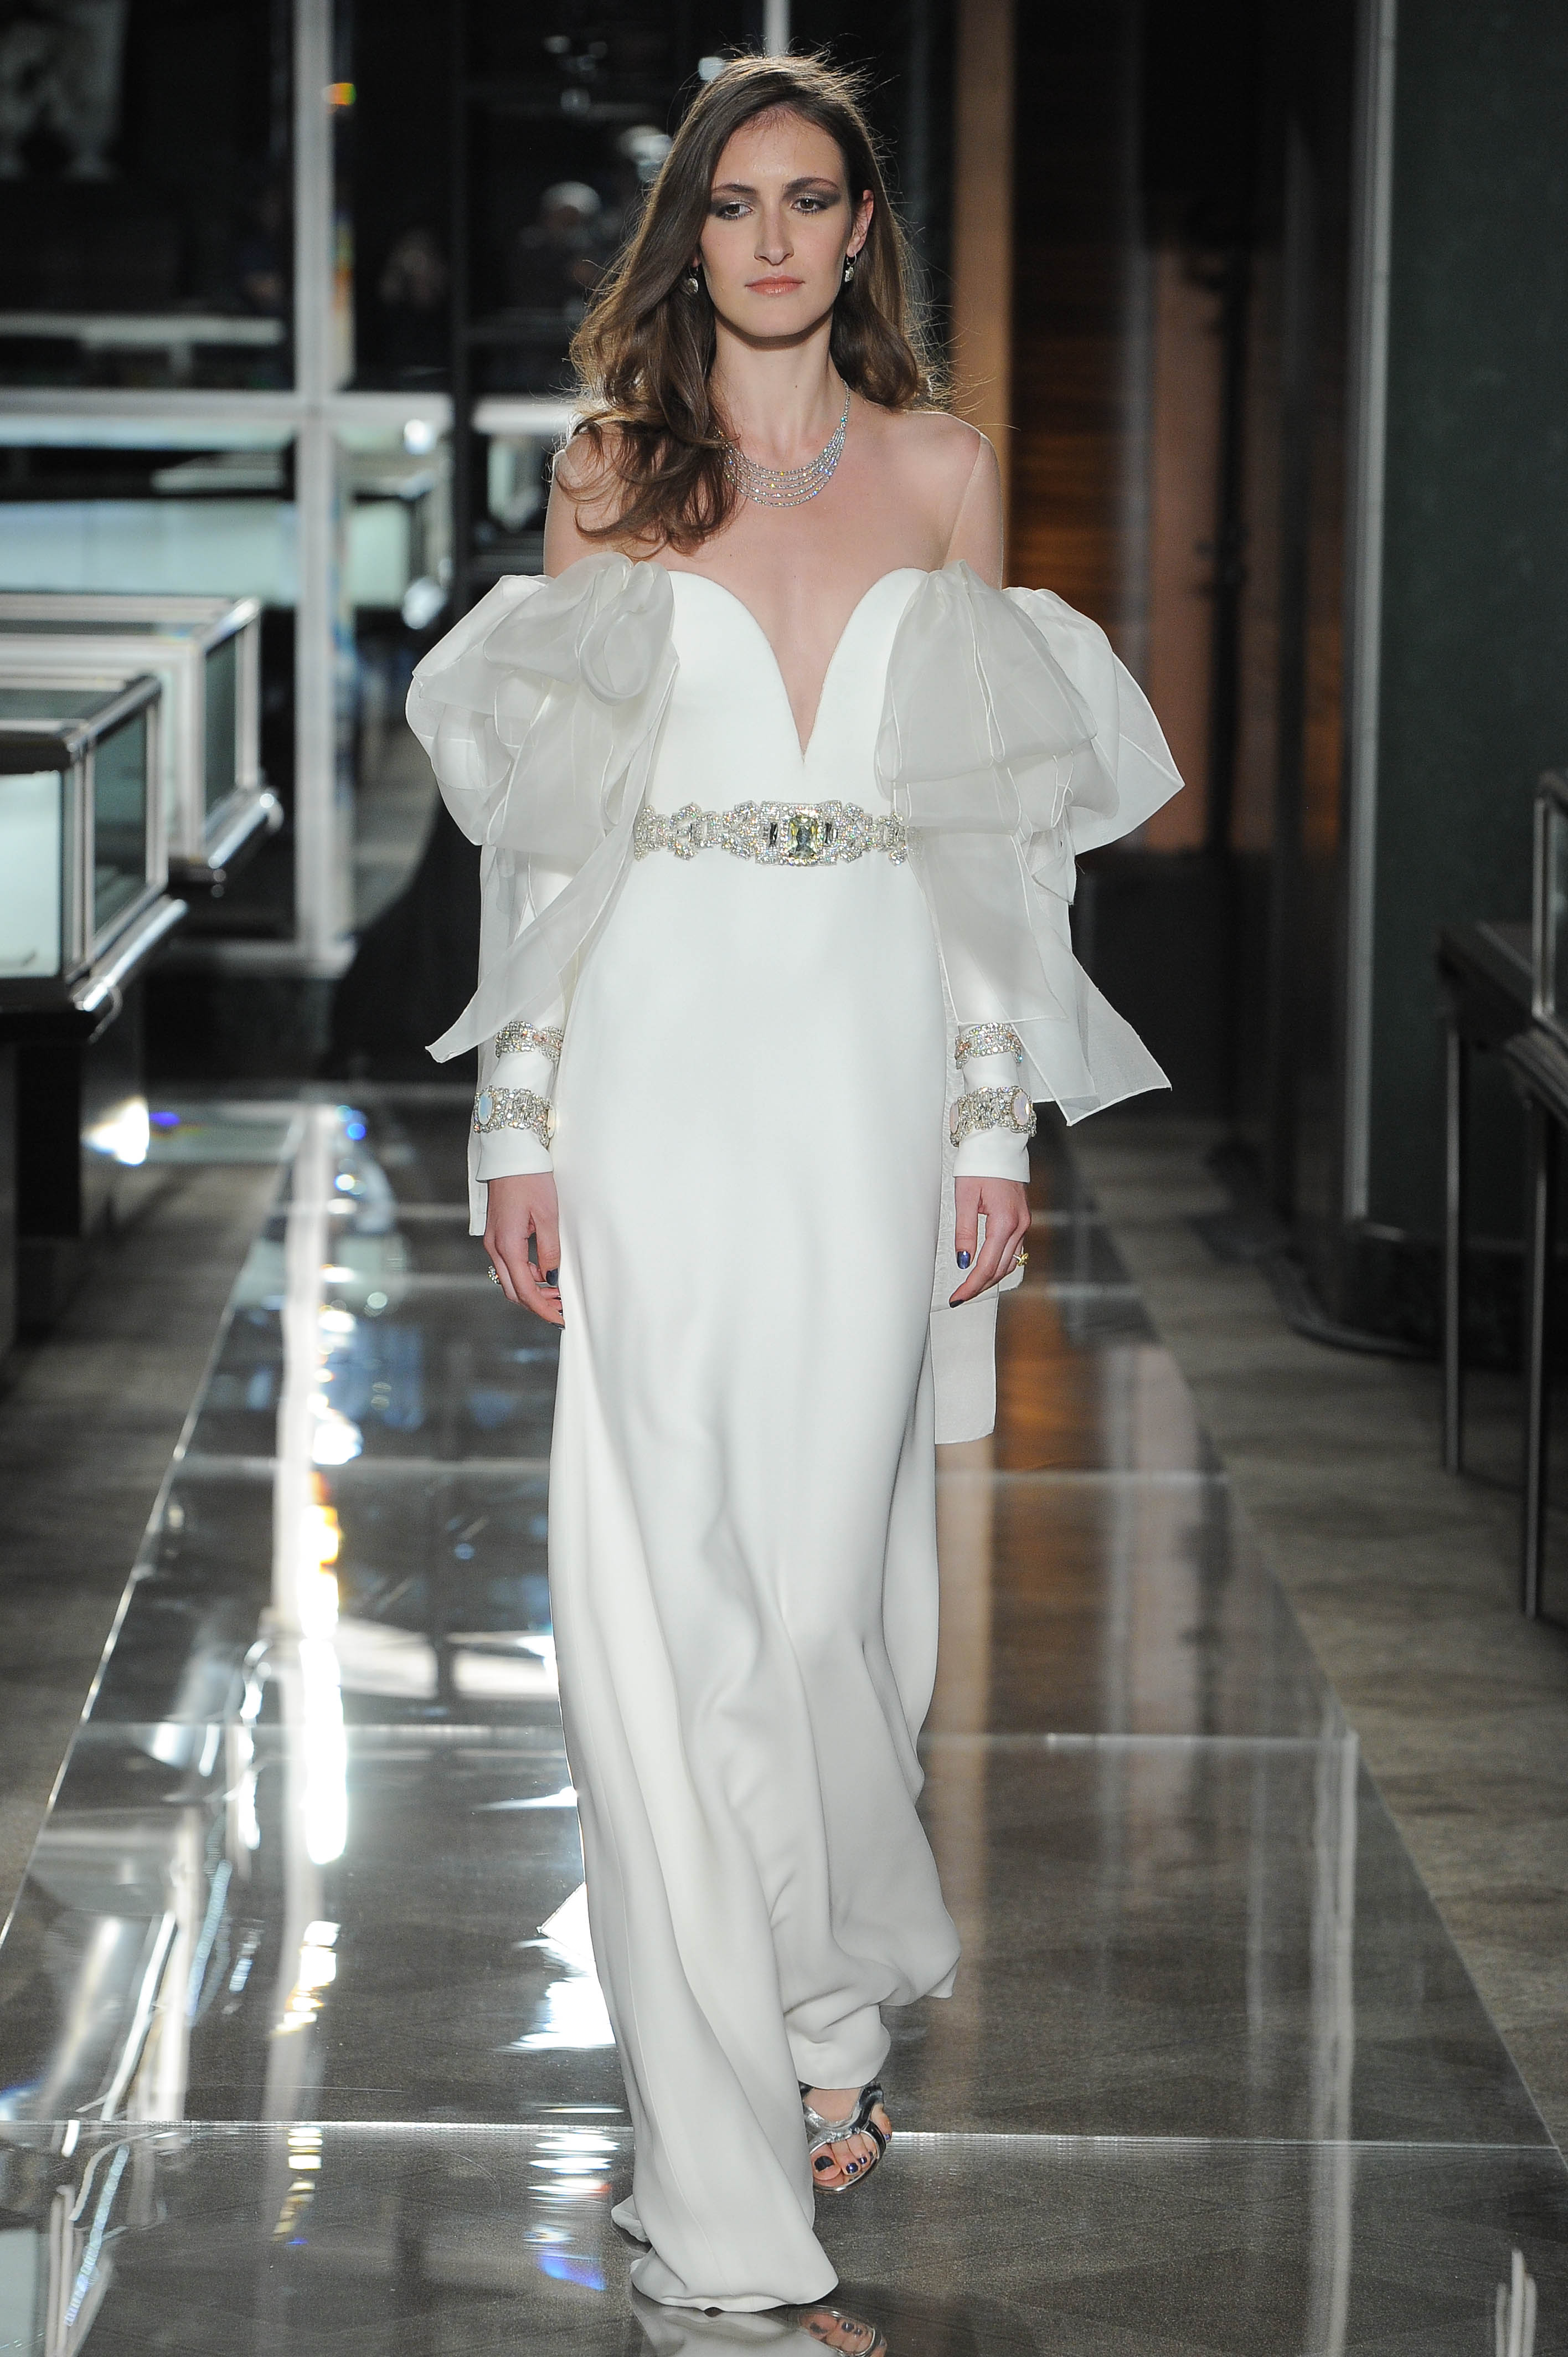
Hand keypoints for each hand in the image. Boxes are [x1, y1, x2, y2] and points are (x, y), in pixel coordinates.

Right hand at [485, 1172, 562, 1325]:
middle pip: (514, 1290)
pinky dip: (526, 1276)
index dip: (542, 1308)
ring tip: (557, 1293)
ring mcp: (493, 1242)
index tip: (559, 1318)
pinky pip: (509, 1265)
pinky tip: (545, 1273)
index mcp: (507, 1245)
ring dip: (532, 1291)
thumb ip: (550, 1250)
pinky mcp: (497, 1235)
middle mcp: (495, 1247)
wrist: (510, 1156)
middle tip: (561, 1309)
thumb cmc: (530, 1180)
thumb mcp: (548, 1216)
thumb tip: (552, 1278)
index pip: (525, 1290)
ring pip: (510, 1280)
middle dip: (537, 1304)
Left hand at [949, 1175, 1030, 1304]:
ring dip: (991, 1278)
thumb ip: (964, 1232)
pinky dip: (1000, 1263)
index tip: (958, 1297)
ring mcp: (1024, 1222)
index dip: (971, 1285)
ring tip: (971, 1286)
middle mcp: (1019, 1225)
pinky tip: (987, 1267)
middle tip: (960, 1296)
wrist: (998, 1144)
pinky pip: (1014, 1250)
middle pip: (1000, 1269)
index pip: (986, 1265)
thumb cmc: (980, 1165)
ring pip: (1010, 1262)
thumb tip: (963, 1260)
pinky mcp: (1022, 1219)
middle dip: (980, 1286)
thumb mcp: (964, 1198)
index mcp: (1004, 1221)